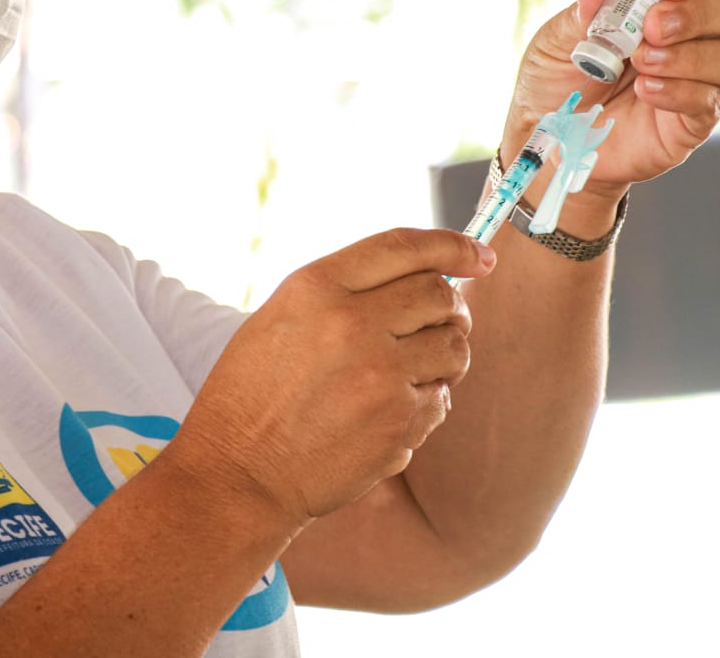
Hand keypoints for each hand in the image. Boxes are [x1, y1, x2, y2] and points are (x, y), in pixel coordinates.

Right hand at [166, 229, 493, 528]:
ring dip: (446, 355)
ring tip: (415, 370)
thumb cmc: (252, 395)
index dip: (454, 246)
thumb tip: (422, 278)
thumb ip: (343, 293)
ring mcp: (379, 374)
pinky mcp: (397, 422)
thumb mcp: (280, 319)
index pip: (405, 247)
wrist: (238, 474)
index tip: (481, 255)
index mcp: (316, 288)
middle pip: (440, 293)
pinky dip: (426, 402)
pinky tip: (389, 412)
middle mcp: (351, 323)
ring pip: (454, 346)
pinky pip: (440, 399)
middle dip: (452, 307)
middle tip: (444, 322)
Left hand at [503, 0, 719, 197]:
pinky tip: (644, 92)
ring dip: (690, 56)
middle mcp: (689, 35)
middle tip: (651, 29)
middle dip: (695, 14)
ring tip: (641, 64)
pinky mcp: (695, 119)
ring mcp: (698, 77)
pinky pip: (711, 99)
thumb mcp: (555, 43)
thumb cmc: (557, 83)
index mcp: (657, 1)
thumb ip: (581, 13)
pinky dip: (680, 91)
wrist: (550, 140)